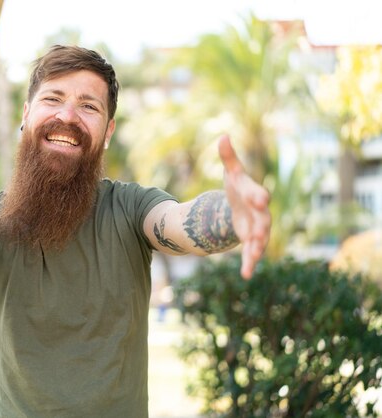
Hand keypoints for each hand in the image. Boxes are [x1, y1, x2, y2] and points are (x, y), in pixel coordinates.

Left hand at [218, 135, 270, 278]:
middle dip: (262, 226)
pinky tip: (246, 275)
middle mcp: (260, 213)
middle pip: (264, 220)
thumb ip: (228, 157)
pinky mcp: (252, 242)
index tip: (261, 198)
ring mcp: (258, 229)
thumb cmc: (238, 187)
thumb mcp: (232, 173)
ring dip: (257, 248)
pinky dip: (250, 263)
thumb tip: (223, 136)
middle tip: (260, 232)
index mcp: (254, 194)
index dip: (258, 196)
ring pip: (260, 240)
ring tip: (252, 256)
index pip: (257, 194)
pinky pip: (253, 254)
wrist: (241, 206)